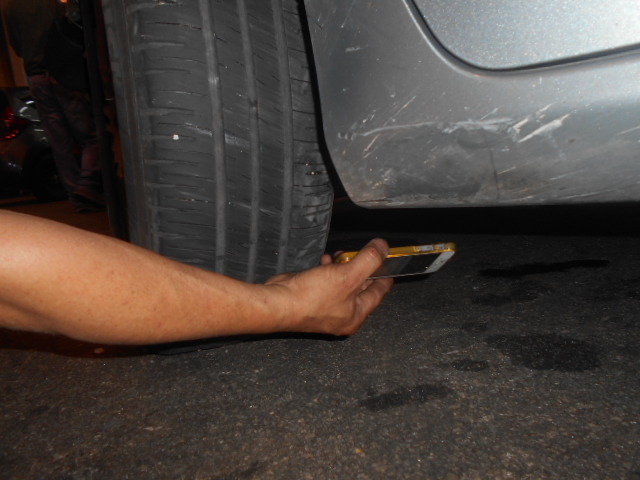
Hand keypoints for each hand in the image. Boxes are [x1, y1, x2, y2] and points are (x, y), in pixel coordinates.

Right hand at [264, 239, 393, 335]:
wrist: (279, 303)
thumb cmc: (313, 297)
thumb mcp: (348, 276)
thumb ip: (368, 260)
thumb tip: (383, 247)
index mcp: (356, 316)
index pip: (378, 294)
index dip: (384, 276)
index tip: (389, 264)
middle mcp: (342, 315)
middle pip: (360, 287)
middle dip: (361, 268)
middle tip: (363, 253)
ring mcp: (325, 308)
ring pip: (342, 283)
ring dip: (343, 267)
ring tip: (341, 256)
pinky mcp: (312, 299)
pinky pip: (326, 282)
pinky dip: (328, 270)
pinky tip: (325, 260)